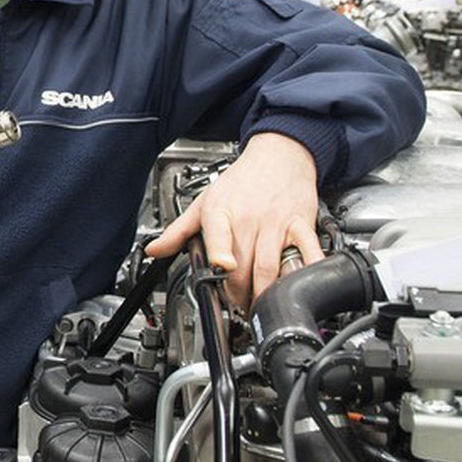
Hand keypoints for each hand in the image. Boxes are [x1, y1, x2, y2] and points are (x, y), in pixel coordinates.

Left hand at [145, 133, 322, 310]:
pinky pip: (307, 252)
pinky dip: (306, 271)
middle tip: (236, 307)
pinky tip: (298, 286)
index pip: (219, 233)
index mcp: (222, 211)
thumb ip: (178, 230)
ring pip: (271, 266)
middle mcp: (250, 218)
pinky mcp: (301, 225)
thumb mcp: (205, 201)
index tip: (223, 265)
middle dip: (238, 294)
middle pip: (244, 265)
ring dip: (265, 293)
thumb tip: (154, 251)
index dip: (221, 251)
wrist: (280, 155)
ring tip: (258, 305)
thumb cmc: (242, 180)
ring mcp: (277, 223)